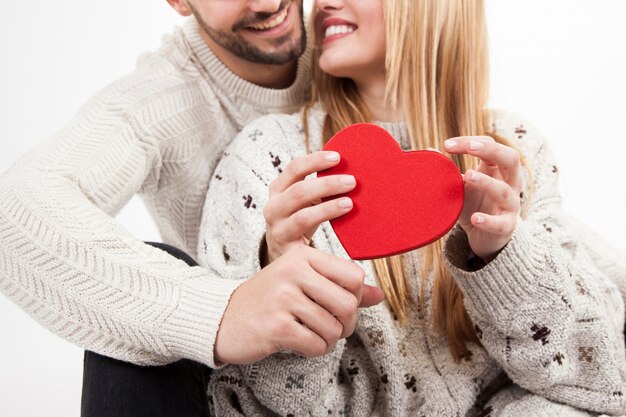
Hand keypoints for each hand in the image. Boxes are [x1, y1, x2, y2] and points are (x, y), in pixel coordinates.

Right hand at [214, 245, 384, 364]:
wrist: (225, 317)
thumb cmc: (269, 299)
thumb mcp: (303, 282)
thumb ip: (341, 287)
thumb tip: (379, 295)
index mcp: (302, 255)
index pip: (354, 276)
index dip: (355, 296)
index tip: (340, 304)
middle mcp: (293, 271)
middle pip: (348, 304)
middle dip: (346, 324)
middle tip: (332, 327)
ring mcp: (283, 298)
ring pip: (334, 328)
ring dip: (328, 339)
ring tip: (312, 333)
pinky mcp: (277, 326)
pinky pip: (317, 344)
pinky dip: (315, 349)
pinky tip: (300, 342)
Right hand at [263, 151, 356, 263]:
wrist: (284, 254)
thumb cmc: (299, 219)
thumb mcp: (303, 200)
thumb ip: (318, 186)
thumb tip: (349, 169)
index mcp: (278, 189)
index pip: (294, 168)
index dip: (315, 160)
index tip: (337, 157)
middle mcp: (273, 207)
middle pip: (299, 191)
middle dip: (327, 184)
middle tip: (351, 181)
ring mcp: (277, 228)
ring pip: (302, 216)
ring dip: (329, 207)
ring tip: (349, 202)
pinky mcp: (286, 248)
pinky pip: (306, 236)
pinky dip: (324, 224)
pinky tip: (341, 220)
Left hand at [444, 136, 522, 261]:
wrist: (485, 237)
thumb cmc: (475, 205)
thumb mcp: (461, 186)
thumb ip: (450, 171)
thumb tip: (428, 152)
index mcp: (498, 169)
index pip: (491, 146)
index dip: (471, 142)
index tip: (446, 145)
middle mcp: (509, 183)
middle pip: (511, 159)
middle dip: (492, 150)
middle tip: (470, 147)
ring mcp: (510, 205)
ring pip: (505, 191)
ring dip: (487, 182)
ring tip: (468, 175)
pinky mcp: (506, 227)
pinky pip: (500, 223)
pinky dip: (488, 220)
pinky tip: (475, 218)